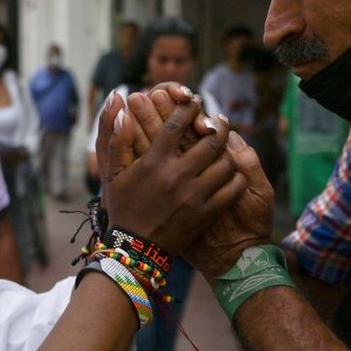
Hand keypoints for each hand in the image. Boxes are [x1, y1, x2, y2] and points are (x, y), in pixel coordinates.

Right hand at [128, 86, 274, 280]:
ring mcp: (194, 195)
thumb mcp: (113, 173)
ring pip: (225, 163)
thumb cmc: (123, 207)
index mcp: (154, 161)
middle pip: (210, 140)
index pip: (177, 123)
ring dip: (229, 151)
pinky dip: (237, 177)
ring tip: (228, 145)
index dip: (189, 107)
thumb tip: (120, 101)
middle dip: (218, 125)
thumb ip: (117, 137)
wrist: (135, 249)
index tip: (194, 101)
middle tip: (219, 120)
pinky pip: (232, 189)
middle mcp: (177, 175)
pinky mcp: (206, 213)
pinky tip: (234, 171)